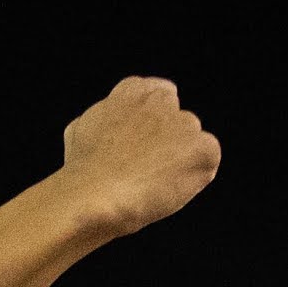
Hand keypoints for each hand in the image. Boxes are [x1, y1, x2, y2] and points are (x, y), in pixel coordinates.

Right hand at [53, 77, 218, 236]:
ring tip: (154, 183)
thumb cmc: (83, 170)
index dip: (154, 118)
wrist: (96, 194)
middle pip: (178, 118)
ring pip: (192, 140)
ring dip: (181, 158)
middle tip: (150, 166)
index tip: (147, 138)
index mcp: (131, 92)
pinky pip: (207, 161)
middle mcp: (160, 101)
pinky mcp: (202, 148)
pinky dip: (194, 177)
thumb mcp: (80, 129)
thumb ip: (104, 118)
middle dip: (169, 138)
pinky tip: (169, 189)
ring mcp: (184, 123)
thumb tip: (108, 125)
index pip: (157, 91)